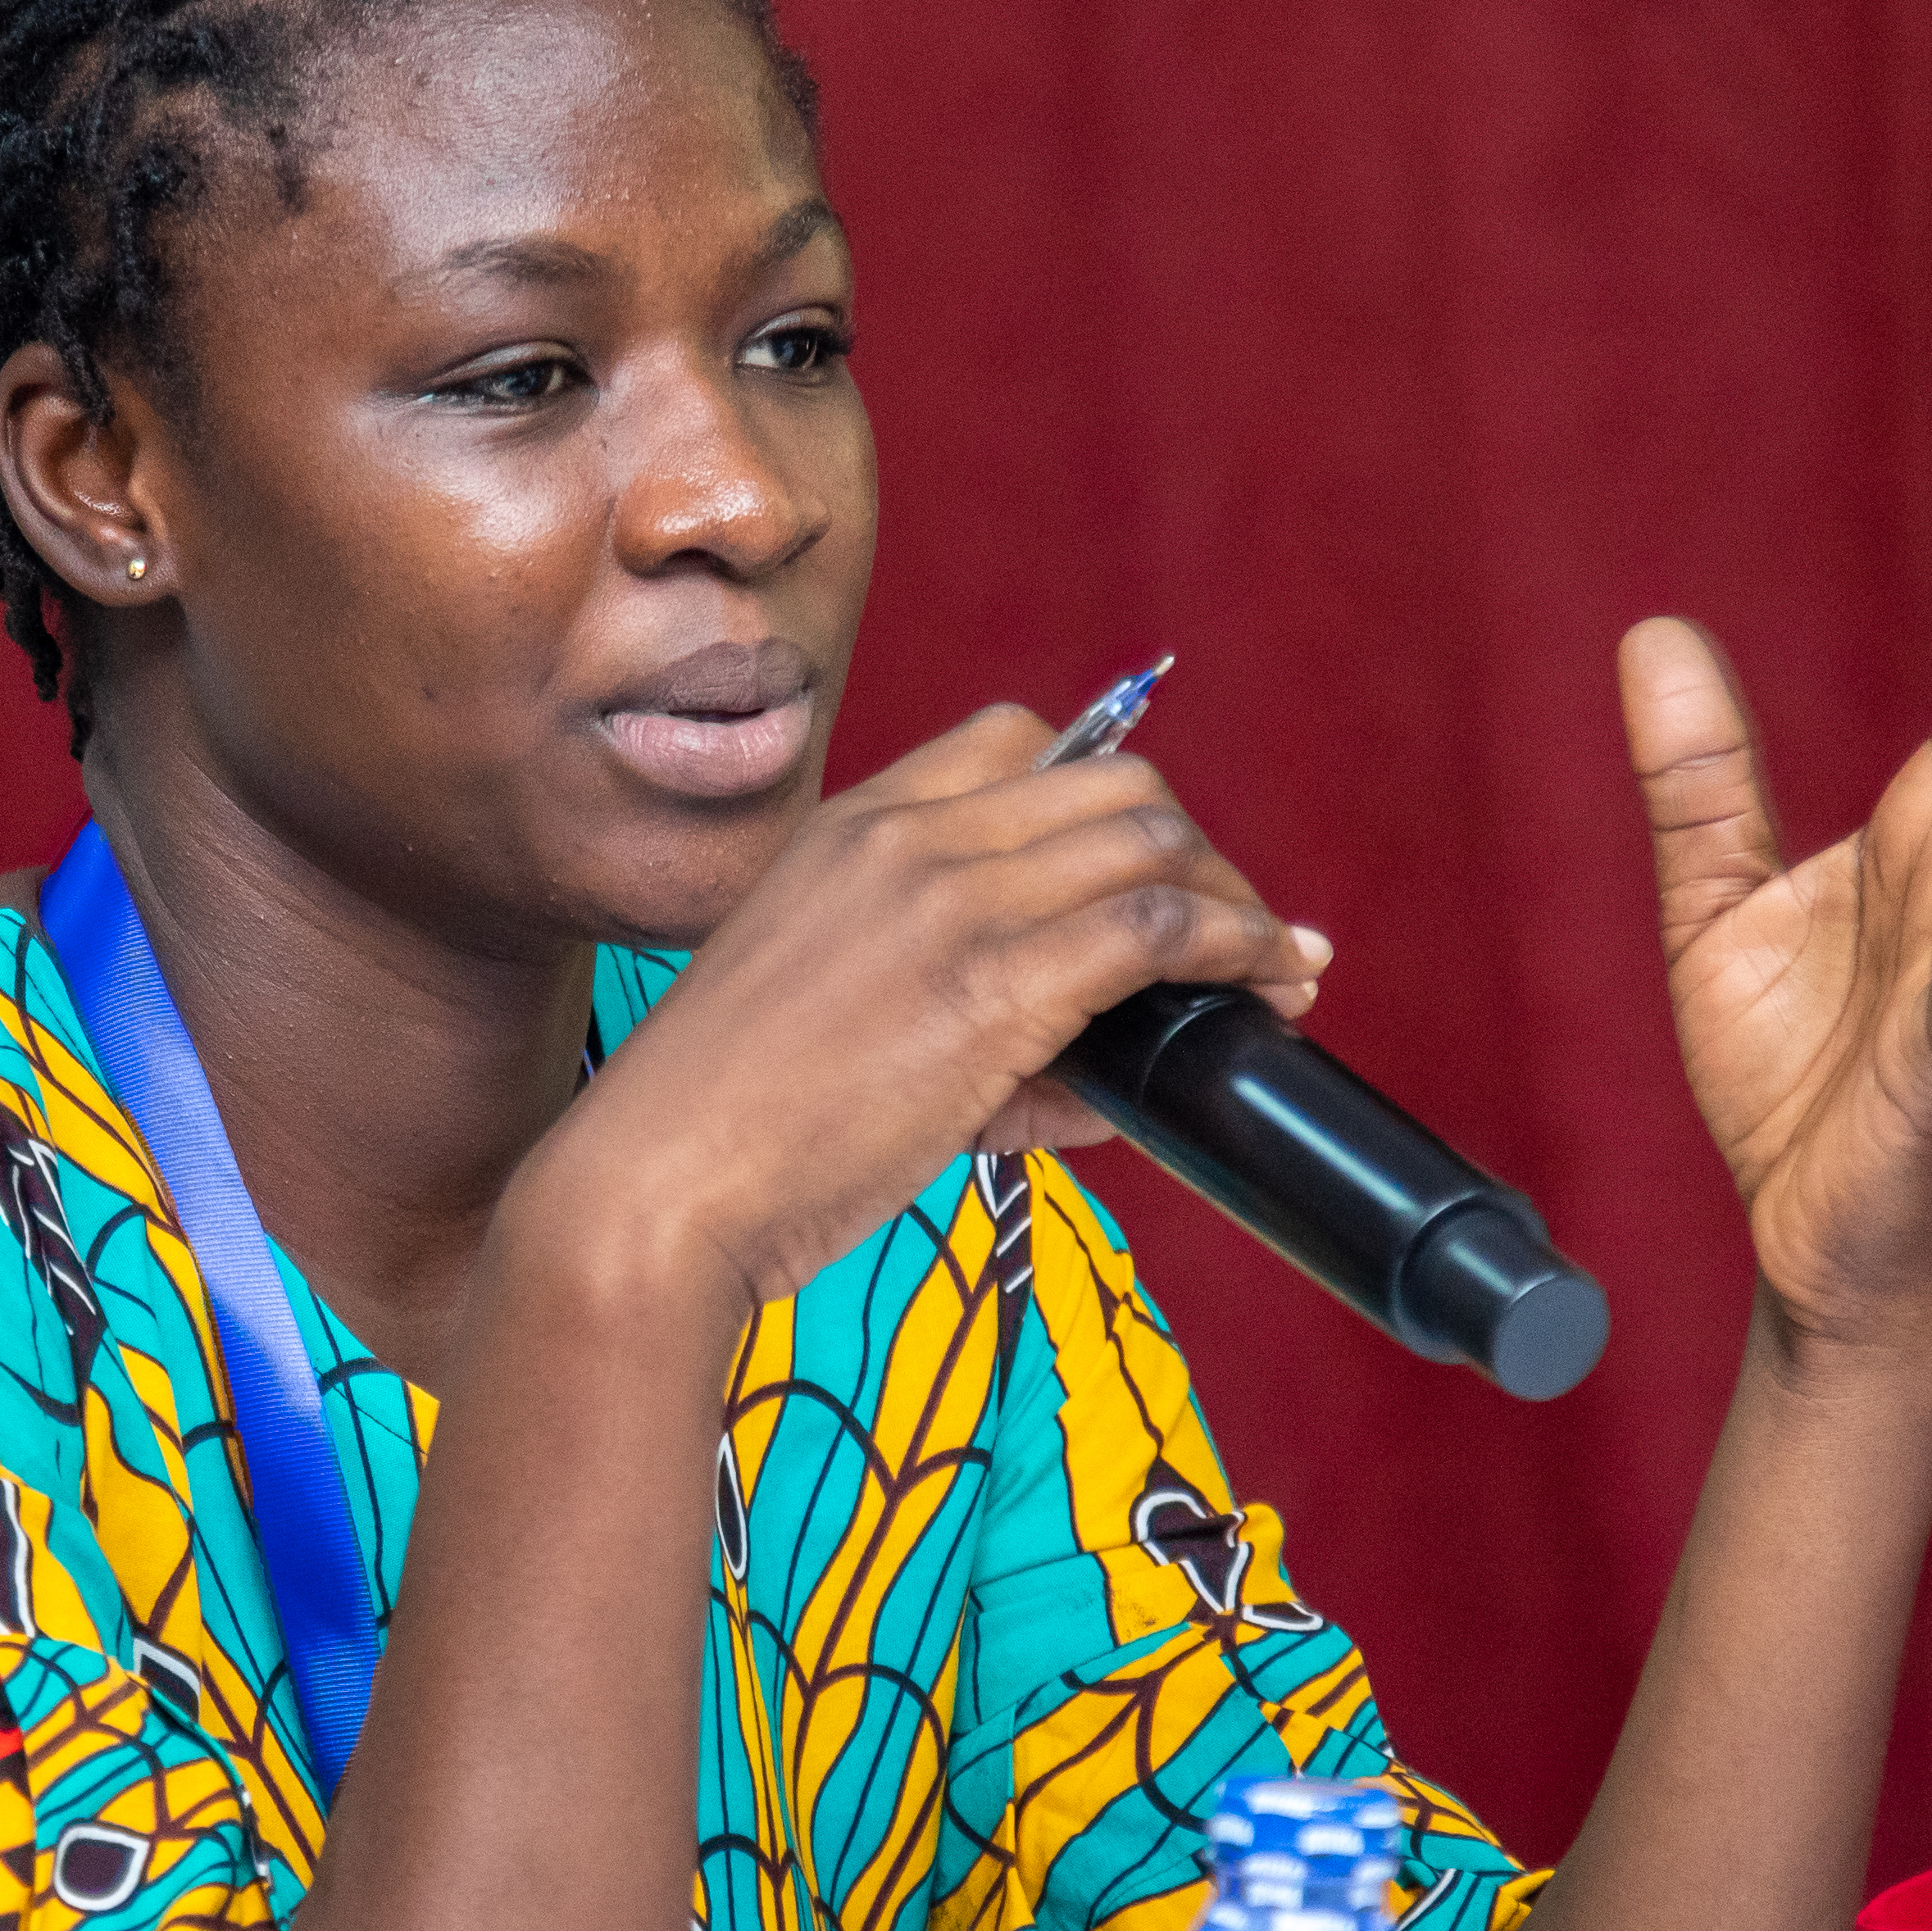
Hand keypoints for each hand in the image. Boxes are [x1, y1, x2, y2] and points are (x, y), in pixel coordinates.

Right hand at [524, 703, 1316, 1322]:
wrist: (652, 1189)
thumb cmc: (721, 1136)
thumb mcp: (826, 1023)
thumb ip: (952, 1018)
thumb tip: (1099, 1078)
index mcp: (848, 829)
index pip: (1015, 741)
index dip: (1106, 795)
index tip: (1149, 866)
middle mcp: (903, 838)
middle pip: (1108, 778)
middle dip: (1194, 847)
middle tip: (1236, 927)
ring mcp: (949, 900)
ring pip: (1150, 839)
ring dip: (1235, 900)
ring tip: (1279, 963)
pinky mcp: (990, 984)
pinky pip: (1158, 929)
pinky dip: (1236, 948)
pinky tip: (1268, 989)